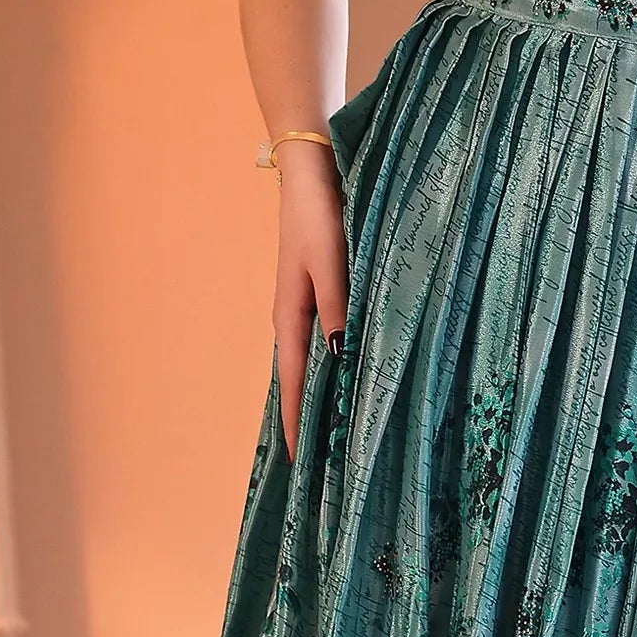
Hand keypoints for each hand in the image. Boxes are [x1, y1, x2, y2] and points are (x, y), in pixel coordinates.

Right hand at [271, 142, 348, 456]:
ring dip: (320, 393)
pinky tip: (346, 377)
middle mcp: (294, 316)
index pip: (294, 381)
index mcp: (290, 315)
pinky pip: (323, 339)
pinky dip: (331, 365)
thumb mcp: (331, 264)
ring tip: (333, 430)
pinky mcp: (318, 291)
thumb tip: (340, 356)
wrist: (312, 175)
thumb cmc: (320, 218)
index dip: (296, 419)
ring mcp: (305, 304)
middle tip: (320, 461)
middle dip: (307, 417)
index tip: (299, 461)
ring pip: (312, 361)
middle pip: (300, 378)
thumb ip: (337, 308)